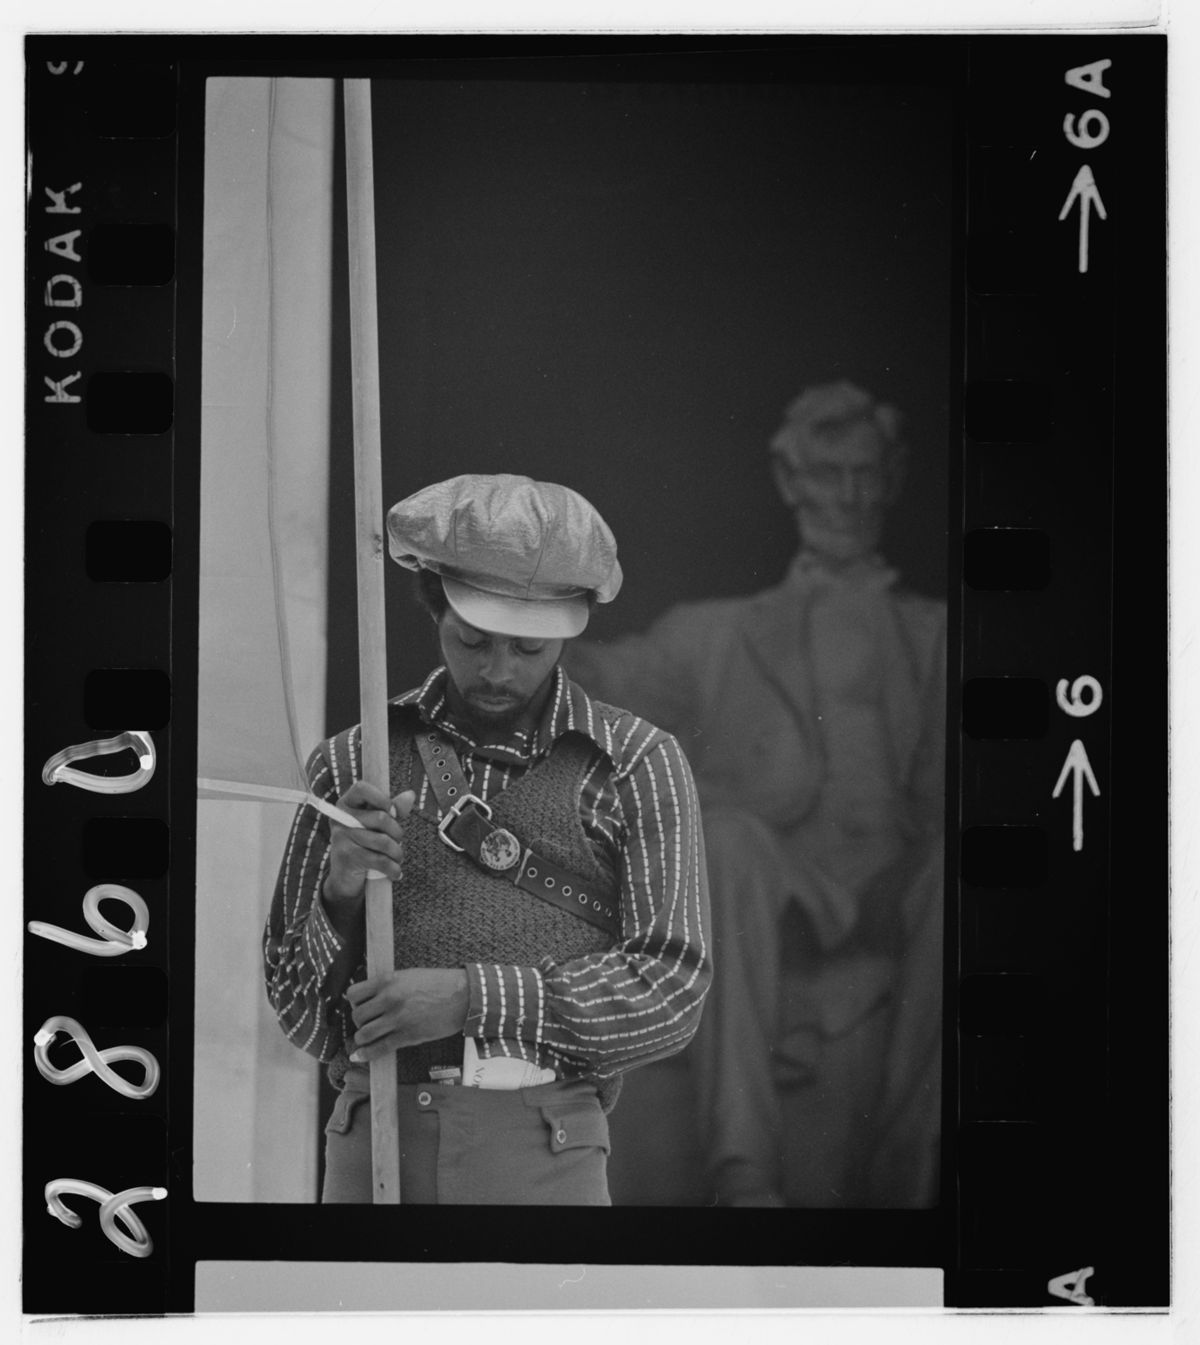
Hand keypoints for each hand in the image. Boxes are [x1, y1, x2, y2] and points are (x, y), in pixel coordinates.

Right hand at [323, 783, 415, 907]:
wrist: (345, 877)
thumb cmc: (365, 844)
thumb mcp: (378, 824)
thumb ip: (393, 809)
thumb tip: (410, 794)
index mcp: (347, 803)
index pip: (361, 788)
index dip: (381, 798)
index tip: (392, 811)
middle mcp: (340, 818)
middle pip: (381, 817)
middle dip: (397, 832)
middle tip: (398, 841)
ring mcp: (341, 837)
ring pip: (383, 841)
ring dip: (397, 853)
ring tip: (398, 858)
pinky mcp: (347, 857)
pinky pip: (380, 860)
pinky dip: (393, 869)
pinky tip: (396, 872)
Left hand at [346, 968, 468, 1060]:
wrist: (463, 997)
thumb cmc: (439, 983)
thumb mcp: (409, 975)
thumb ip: (389, 985)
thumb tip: (371, 996)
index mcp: (389, 981)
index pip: (354, 994)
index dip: (354, 1001)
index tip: (360, 1004)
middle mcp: (389, 999)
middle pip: (357, 1016)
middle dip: (359, 1021)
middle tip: (367, 1021)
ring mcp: (398, 1019)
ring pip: (364, 1034)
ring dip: (362, 1038)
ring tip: (367, 1037)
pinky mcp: (407, 1036)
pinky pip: (379, 1048)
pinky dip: (366, 1055)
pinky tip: (358, 1056)